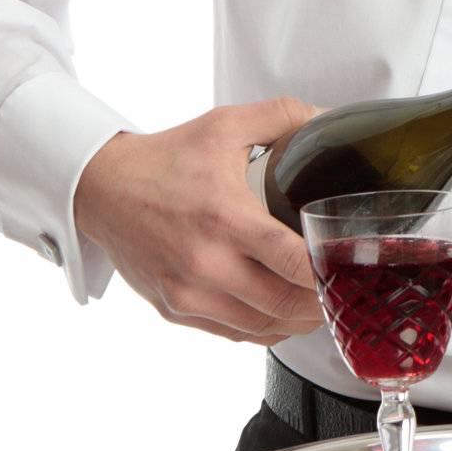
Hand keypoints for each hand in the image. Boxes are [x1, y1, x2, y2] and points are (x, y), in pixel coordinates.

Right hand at [74, 97, 324, 343]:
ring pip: (265, 327)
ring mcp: (189, 294)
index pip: (294, 262)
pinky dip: (268, 328)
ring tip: (319, 300)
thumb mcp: (224, 125)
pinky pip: (237, 334)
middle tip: (342, 284)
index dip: (330, 269)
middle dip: (323, 299)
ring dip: (300, 319)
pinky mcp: (176, 310)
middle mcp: (206, 264)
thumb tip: (327, 116)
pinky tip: (283, 312)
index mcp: (225, 219)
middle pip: (287, 303)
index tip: (348, 261)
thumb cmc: (166, 159)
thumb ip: (281, 116)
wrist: (103, 189)